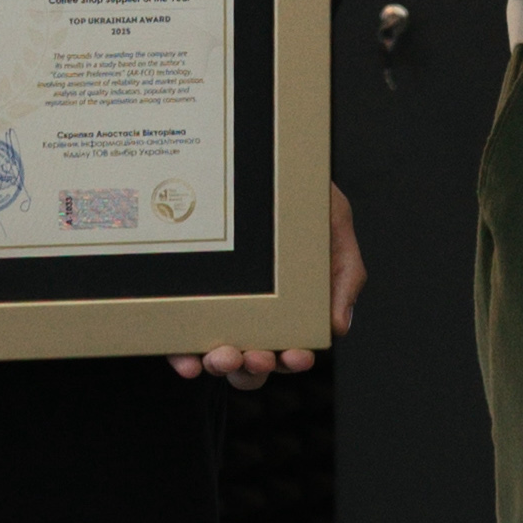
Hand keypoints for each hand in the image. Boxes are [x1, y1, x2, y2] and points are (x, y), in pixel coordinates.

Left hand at [171, 187, 365, 387]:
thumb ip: (346, 272)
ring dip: (222, 365)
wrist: (257, 155)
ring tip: (223, 355)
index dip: (294, 360)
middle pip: (253, 361)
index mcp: (291, 305)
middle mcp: (252, 312)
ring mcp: (215, 308)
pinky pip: (176, 337)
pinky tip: (186, 360)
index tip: (294, 354)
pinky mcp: (181, 299)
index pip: (291, 347)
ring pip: (217, 355)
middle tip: (255, 355)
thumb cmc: (297, 190)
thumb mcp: (334, 222)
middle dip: (255, 368)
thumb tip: (337, 326)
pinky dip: (181, 355)